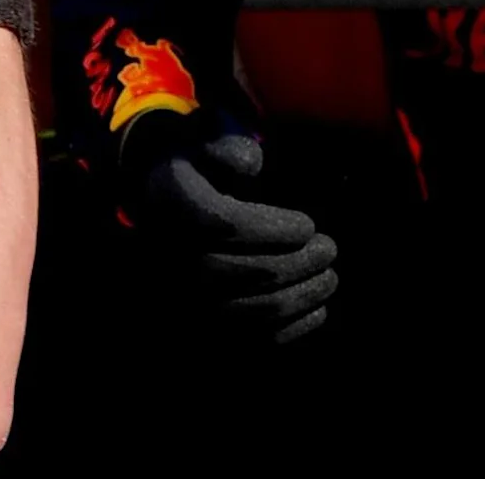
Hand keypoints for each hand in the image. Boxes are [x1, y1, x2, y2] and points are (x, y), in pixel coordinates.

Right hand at [117, 110, 339, 344]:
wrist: (154, 212)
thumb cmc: (194, 173)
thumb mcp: (203, 144)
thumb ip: (228, 146)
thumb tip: (251, 165)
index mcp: (176, 211)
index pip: (226, 226)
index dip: (274, 230)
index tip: (308, 225)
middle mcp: (174, 260)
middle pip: (245, 273)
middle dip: (298, 264)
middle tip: (329, 250)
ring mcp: (185, 300)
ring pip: (251, 311)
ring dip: (301, 296)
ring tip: (329, 278)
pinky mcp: (201, 329)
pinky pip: (248, 340)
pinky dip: (290, 329)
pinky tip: (316, 309)